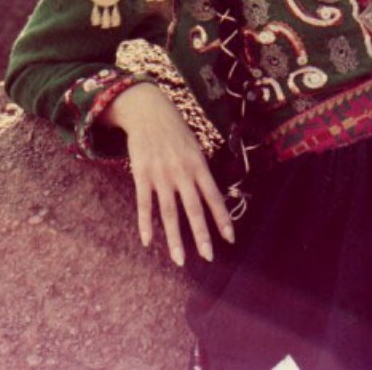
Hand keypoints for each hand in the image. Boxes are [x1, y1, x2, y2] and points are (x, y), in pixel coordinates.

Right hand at [103, 83, 234, 265]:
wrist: (148, 111)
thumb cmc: (175, 131)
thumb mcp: (194, 146)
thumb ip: (200, 171)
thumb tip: (209, 196)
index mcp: (198, 164)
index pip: (214, 196)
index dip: (222, 218)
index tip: (230, 239)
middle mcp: (181, 171)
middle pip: (193, 209)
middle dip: (202, 235)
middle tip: (208, 257)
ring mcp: (160, 174)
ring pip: (169, 212)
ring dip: (174, 238)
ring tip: (180, 260)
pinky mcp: (141, 174)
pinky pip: (144, 204)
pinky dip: (145, 224)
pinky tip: (148, 241)